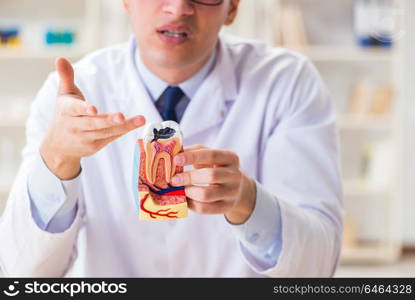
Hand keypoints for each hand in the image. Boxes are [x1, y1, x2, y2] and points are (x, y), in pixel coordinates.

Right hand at [40, 57, 145, 179]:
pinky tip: (135, 124)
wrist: (59, 146)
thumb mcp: (63, 96)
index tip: (93, 109)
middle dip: (108, 120)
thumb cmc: (65, 115)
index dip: (83, 109)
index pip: (74, 109)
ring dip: (124, 126)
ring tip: (140, 120)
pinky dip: (123, 130)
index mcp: (66, 111)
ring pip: (106, 132)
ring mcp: (85, 138)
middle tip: (121, 116)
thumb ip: (66, 77)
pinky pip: (111, 137)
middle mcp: (74, 127)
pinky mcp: (95, 147)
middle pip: (94, 123)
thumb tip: (60, 57)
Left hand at [170, 145, 256, 224]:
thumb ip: (194, 152)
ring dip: (188, 192)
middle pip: (211, 176)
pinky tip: (184, 199)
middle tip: (174, 179)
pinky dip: (190, 204)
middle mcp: (235, 175)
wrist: (235, 188)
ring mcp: (232, 193)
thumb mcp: (209, 156)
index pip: (212, 155)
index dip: (192, 157)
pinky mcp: (226, 207)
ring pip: (206, 195)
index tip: (176, 160)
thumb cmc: (216, 168)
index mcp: (231, 158)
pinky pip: (204, 208)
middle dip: (189, 177)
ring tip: (179, 189)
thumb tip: (173, 154)